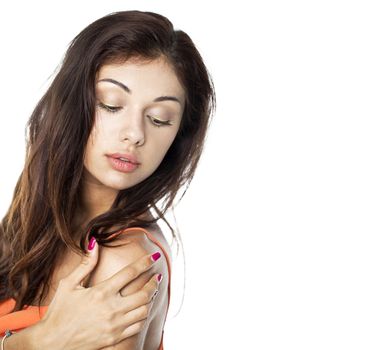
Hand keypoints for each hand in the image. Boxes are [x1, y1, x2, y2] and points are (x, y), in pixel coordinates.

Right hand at [30, 237, 161, 349]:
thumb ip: (85, 264)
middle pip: (144, 293)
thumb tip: (94, 242)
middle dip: (154, 283)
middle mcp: (111, 309)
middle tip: (157, 277)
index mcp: (101, 292)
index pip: (130, 272)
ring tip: (151, 292)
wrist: (51, 343)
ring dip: (151, 300)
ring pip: (144, 311)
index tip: (154, 256)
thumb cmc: (59, 311)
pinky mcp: (114, 339)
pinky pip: (138, 327)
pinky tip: (142, 309)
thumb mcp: (68, 285)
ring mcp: (114, 326)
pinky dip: (143, 316)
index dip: (145, 262)